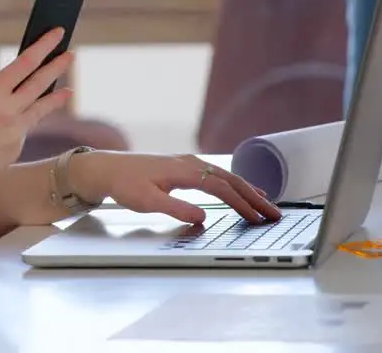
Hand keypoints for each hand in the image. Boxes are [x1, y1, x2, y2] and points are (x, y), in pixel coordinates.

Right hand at [0, 28, 74, 191]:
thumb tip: (5, 93)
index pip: (25, 63)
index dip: (43, 46)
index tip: (56, 34)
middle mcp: (8, 110)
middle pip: (40, 83)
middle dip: (57, 66)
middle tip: (70, 54)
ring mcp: (16, 132)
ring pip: (40, 108)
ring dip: (55, 97)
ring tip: (68, 90)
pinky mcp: (17, 148)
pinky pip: (22, 130)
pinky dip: (18, 125)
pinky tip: (2, 130)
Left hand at [72, 152, 281, 224]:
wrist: (106, 168)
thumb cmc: (124, 184)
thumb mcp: (146, 201)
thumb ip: (176, 209)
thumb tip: (204, 217)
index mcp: (183, 170)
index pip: (220, 187)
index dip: (240, 203)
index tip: (256, 218)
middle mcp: (190, 163)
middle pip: (230, 179)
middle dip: (254, 197)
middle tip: (274, 214)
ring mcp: (188, 163)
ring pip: (225, 176)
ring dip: (248, 190)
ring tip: (268, 205)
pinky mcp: (185, 167)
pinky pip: (217, 175)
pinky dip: (235, 184)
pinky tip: (244, 190)